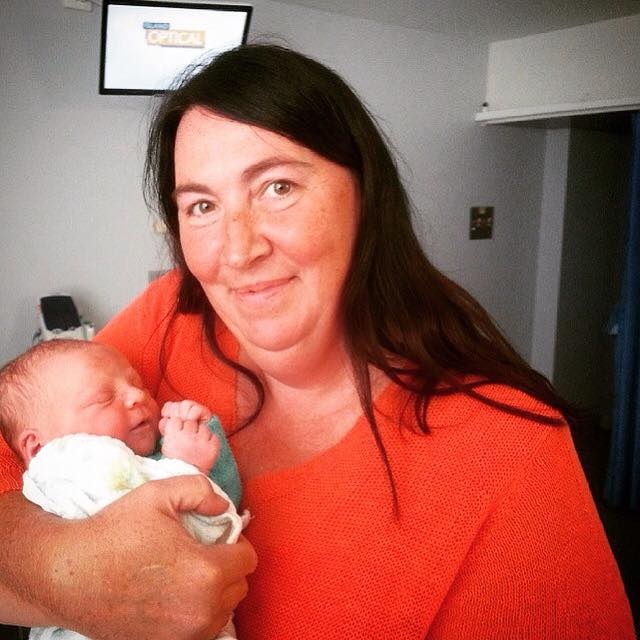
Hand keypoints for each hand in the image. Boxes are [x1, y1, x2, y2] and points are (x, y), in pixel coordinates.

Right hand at [47, 476, 256, 639]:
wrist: (66, 574)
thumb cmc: (113, 531)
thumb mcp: (159, 494)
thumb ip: (201, 491)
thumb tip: (223, 506)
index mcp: (206, 572)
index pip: (248, 559)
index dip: (235, 541)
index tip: (215, 535)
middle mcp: (201, 610)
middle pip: (239, 586)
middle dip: (226, 566)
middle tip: (199, 551)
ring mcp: (182, 636)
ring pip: (222, 611)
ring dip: (214, 592)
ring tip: (186, 573)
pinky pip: (199, 631)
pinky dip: (195, 613)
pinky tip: (174, 595)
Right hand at [159, 400, 218, 473]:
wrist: (187, 479)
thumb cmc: (176, 461)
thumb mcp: (167, 444)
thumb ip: (170, 427)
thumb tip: (171, 407)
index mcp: (173, 435)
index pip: (176, 419)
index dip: (177, 427)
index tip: (177, 436)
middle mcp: (187, 435)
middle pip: (190, 422)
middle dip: (189, 429)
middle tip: (188, 443)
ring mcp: (202, 440)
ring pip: (202, 427)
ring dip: (200, 434)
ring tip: (196, 447)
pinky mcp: (213, 445)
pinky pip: (213, 436)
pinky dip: (210, 441)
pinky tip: (204, 450)